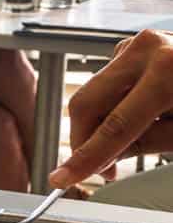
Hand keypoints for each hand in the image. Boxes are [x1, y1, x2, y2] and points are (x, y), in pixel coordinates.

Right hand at [49, 28, 172, 187]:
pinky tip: (135, 116)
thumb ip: (142, 144)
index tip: (61, 178)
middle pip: (87, 103)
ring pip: (92, 94)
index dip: (84, 159)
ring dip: (98, 125)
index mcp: (167, 72)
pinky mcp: (133, 47)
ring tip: (128, 142)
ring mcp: (137, 44)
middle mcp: (147, 50)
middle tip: (99, 170)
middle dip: (84, 141)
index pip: (113, 128)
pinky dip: (111, 107)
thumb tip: (103, 159)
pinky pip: (106, 83)